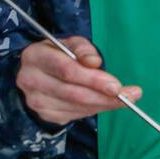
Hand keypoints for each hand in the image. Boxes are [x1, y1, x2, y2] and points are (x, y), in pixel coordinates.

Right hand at [17, 37, 141, 124]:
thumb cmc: (59, 54)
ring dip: (104, 104)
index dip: (93, 79)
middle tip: (129, 96)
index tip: (117, 85)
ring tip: (125, 100)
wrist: (39, 72)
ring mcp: (35, 100)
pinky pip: (75, 115)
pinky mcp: (44, 114)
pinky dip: (95, 109)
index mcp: (35, 56)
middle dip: (104, 95)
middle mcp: (30, 79)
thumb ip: (83, 49)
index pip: (66, 70)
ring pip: (76, 106)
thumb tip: (93, 62)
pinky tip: (105, 102)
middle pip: (73, 92)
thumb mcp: (71, 43)